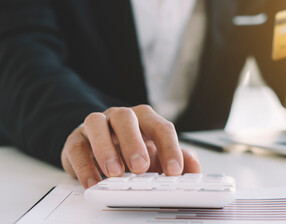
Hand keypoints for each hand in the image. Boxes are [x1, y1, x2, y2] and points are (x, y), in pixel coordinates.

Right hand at [61, 105, 200, 188]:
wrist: (99, 149)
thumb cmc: (132, 151)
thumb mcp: (157, 156)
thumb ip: (178, 160)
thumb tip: (194, 167)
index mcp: (144, 119)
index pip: (160, 127)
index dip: (169, 148)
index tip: (174, 171)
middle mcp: (120, 117)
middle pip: (126, 118)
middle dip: (134, 142)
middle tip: (141, 167)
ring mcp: (96, 125)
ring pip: (97, 123)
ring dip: (106, 148)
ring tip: (115, 172)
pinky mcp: (76, 139)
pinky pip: (77, 147)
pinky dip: (84, 165)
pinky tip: (94, 182)